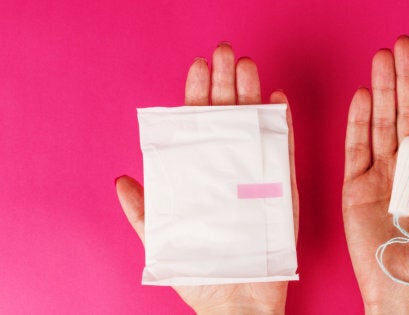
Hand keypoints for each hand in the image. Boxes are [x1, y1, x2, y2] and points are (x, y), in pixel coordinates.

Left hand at [115, 43, 298, 314]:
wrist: (238, 301)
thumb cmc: (201, 271)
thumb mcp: (163, 239)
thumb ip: (144, 210)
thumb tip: (121, 181)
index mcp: (202, 175)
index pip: (199, 126)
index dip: (197, 95)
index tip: (197, 67)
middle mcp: (230, 171)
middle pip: (229, 119)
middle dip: (226, 83)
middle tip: (225, 53)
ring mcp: (257, 178)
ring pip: (256, 128)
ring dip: (253, 96)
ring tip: (248, 68)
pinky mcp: (281, 191)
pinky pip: (283, 154)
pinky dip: (282, 127)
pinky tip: (277, 101)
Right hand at [342, 36, 408, 313]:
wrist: (406, 294)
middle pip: (408, 113)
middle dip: (406, 78)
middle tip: (403, 45)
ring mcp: (380, 175)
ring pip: (381, 123)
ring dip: (383, 90)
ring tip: (382, 59)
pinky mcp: (355, 187)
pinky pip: (356, 148)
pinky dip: (358, 122)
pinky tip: (364, 96)